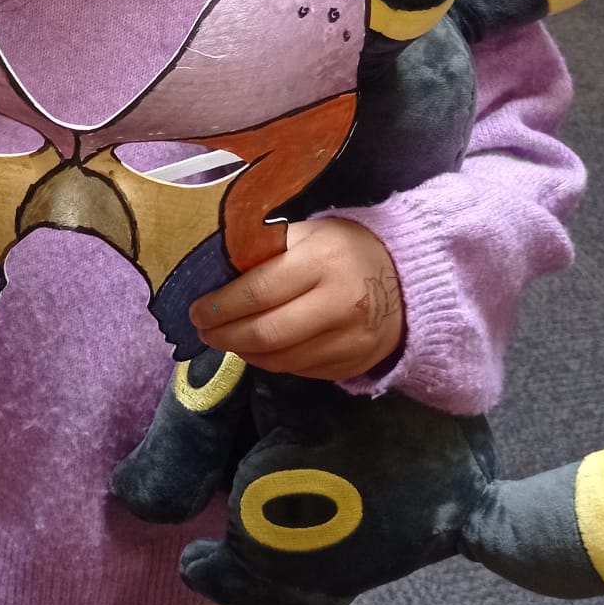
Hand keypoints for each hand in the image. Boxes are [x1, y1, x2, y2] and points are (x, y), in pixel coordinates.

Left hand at [189, 218, 404, 379]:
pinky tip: (258, 348)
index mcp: (323, 261)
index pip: (258, 292)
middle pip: (266, 333)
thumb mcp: (308, 234)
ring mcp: (350, 340)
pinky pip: (299, 370)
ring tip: (226, 339)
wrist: (407, 281)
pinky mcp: (352, 364)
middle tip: (203, 331)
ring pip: (280, 359)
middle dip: (225, 335)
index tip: (196, 310)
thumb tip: (214, 279)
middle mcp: (340, 304)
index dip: (220, 306)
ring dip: (244, 352)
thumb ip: (264, 253)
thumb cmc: (345, 250)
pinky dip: (271, 361)